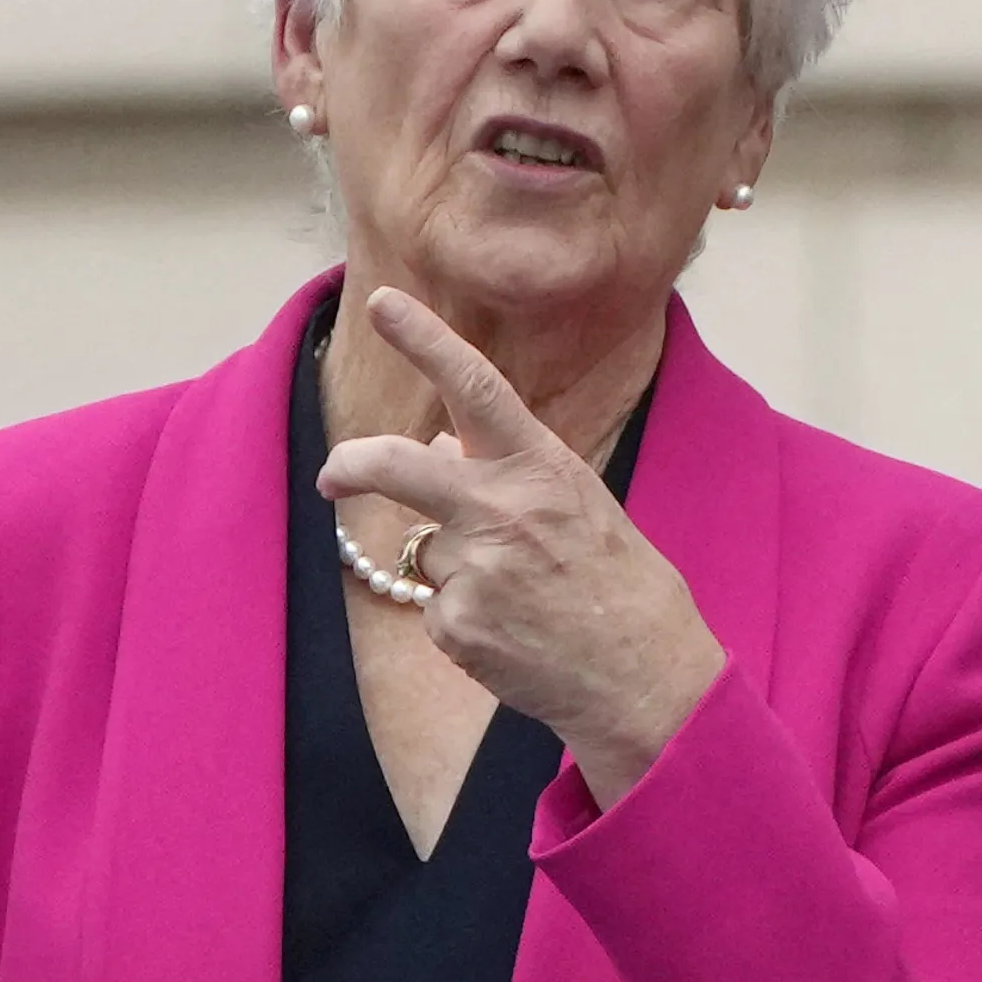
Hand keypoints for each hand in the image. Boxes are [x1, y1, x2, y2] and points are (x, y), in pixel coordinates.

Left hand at [318, 288, 723, 800]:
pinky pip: (438, 609)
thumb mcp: (579, 508)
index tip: (382, 303)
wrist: (646, 677)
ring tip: (523, 600)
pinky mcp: (455, 625)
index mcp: (541, 469)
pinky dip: (465, 620)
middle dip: (351, 464)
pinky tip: (515, 634)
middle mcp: (501, 510)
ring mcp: (474, 570)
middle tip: (334, 476)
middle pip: (395, 465)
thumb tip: (437, 445)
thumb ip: (509, 473)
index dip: (425, 339)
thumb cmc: (622, 584)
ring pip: (428, 552)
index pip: (474, 387)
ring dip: (458, 571)